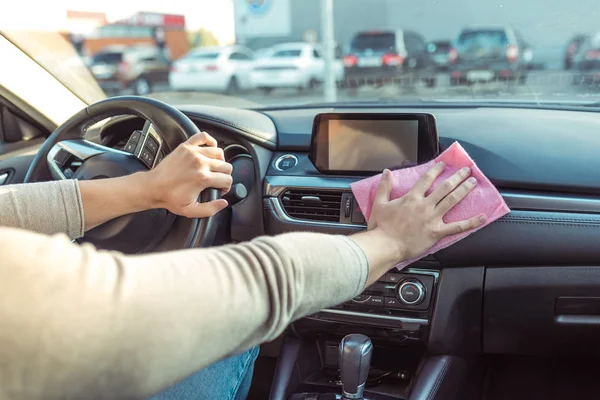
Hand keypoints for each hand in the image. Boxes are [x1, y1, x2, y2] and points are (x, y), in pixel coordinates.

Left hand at [145, 132, 232, 217]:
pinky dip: (210, 141)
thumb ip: (211, 209)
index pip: (227, 179)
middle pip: (226, 166)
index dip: (226, 187)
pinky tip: (209, 148)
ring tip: (213, 168)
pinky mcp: (186, 146)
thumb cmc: (170, 198)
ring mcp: (193, 152)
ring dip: (220, 161)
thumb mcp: (191, 210)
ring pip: (219, 152)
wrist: (153, 187)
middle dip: (224, 175)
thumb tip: (224, 202)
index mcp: (203, 178)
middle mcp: (200, 163)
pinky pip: (203, 136)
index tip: (220, 189)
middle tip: (216, 180)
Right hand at [351, 163, 485, 283]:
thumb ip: (384, 187)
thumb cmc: (381, 228)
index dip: (436, 170)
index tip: (443, 165)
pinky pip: (457, 227)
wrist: (385, 245)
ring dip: (464, 190)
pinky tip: (482, 218)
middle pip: (444, 187)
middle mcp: (424, 205)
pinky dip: (471, 222)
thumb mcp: (379, 204)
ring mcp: (432, 218)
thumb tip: (387, 172)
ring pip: (452, 200)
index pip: (426, 179)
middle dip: (457, 177)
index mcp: (411, 198)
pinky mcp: (437, 232)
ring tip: (473, 182)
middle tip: (466, 170)